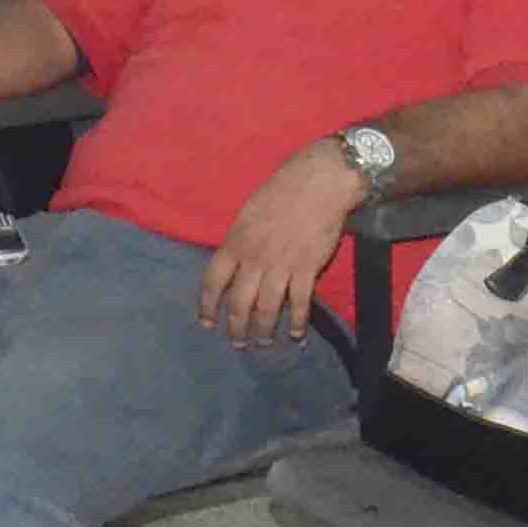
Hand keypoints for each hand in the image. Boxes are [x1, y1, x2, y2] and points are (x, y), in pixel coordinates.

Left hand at [198, 139, 366, 345]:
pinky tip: (297, 334)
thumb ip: (240, 240)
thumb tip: (235, 263)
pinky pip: (300, 303)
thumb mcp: (248, 212)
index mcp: (236, 242)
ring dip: (264, 331)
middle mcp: (254, 259)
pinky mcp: (306, 270)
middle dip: (236, 328)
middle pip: (238, 303)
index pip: (213, 281)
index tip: (207, 323)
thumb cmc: (282, 190)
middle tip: (238, 343)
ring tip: (263, 344)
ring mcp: (280, 266)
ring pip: (266, 309)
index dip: (207, 306)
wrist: (320, 182)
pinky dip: (298, 322)